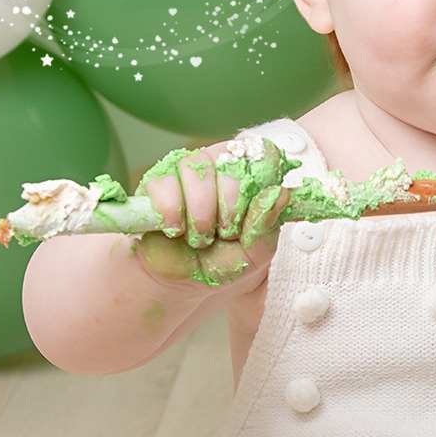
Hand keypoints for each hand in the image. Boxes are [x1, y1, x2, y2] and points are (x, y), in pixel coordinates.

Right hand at [134, 139, 293, 289]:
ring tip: (200, 237)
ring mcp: (184, 171)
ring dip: (200, 213)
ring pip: (195, 169)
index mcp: (249, 178)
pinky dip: (172, 213)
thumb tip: (280, 194)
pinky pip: (164, 184)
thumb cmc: (220, 261)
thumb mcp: (254, 253)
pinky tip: (176, 230)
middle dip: (230, 206)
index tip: (256, 206)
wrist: (182, 282)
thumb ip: (266, 225)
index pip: (263, 153)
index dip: (262, 177)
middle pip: (229, 163)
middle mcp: (218, 166)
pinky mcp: (155, 183)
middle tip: (225, 233)